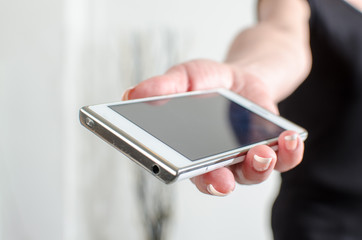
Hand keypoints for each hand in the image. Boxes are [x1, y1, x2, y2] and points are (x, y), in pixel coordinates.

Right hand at [123, 59, 303, 195]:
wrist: (241, 76)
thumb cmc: (209, 81)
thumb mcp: (185, 76)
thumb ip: (164, 86)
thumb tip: (131, 94)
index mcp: (191, 149)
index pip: (182, 167)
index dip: (179, 173)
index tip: (176, 171)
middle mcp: (217, 159)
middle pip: (218, 181)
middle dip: (220, 183)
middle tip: (223, 180)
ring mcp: (244, 156)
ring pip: (252, 174)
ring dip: (258, 167)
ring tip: (260, 152)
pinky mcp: (271, 147)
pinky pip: (283, 159)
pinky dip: (289, 153)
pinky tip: (290, 138)